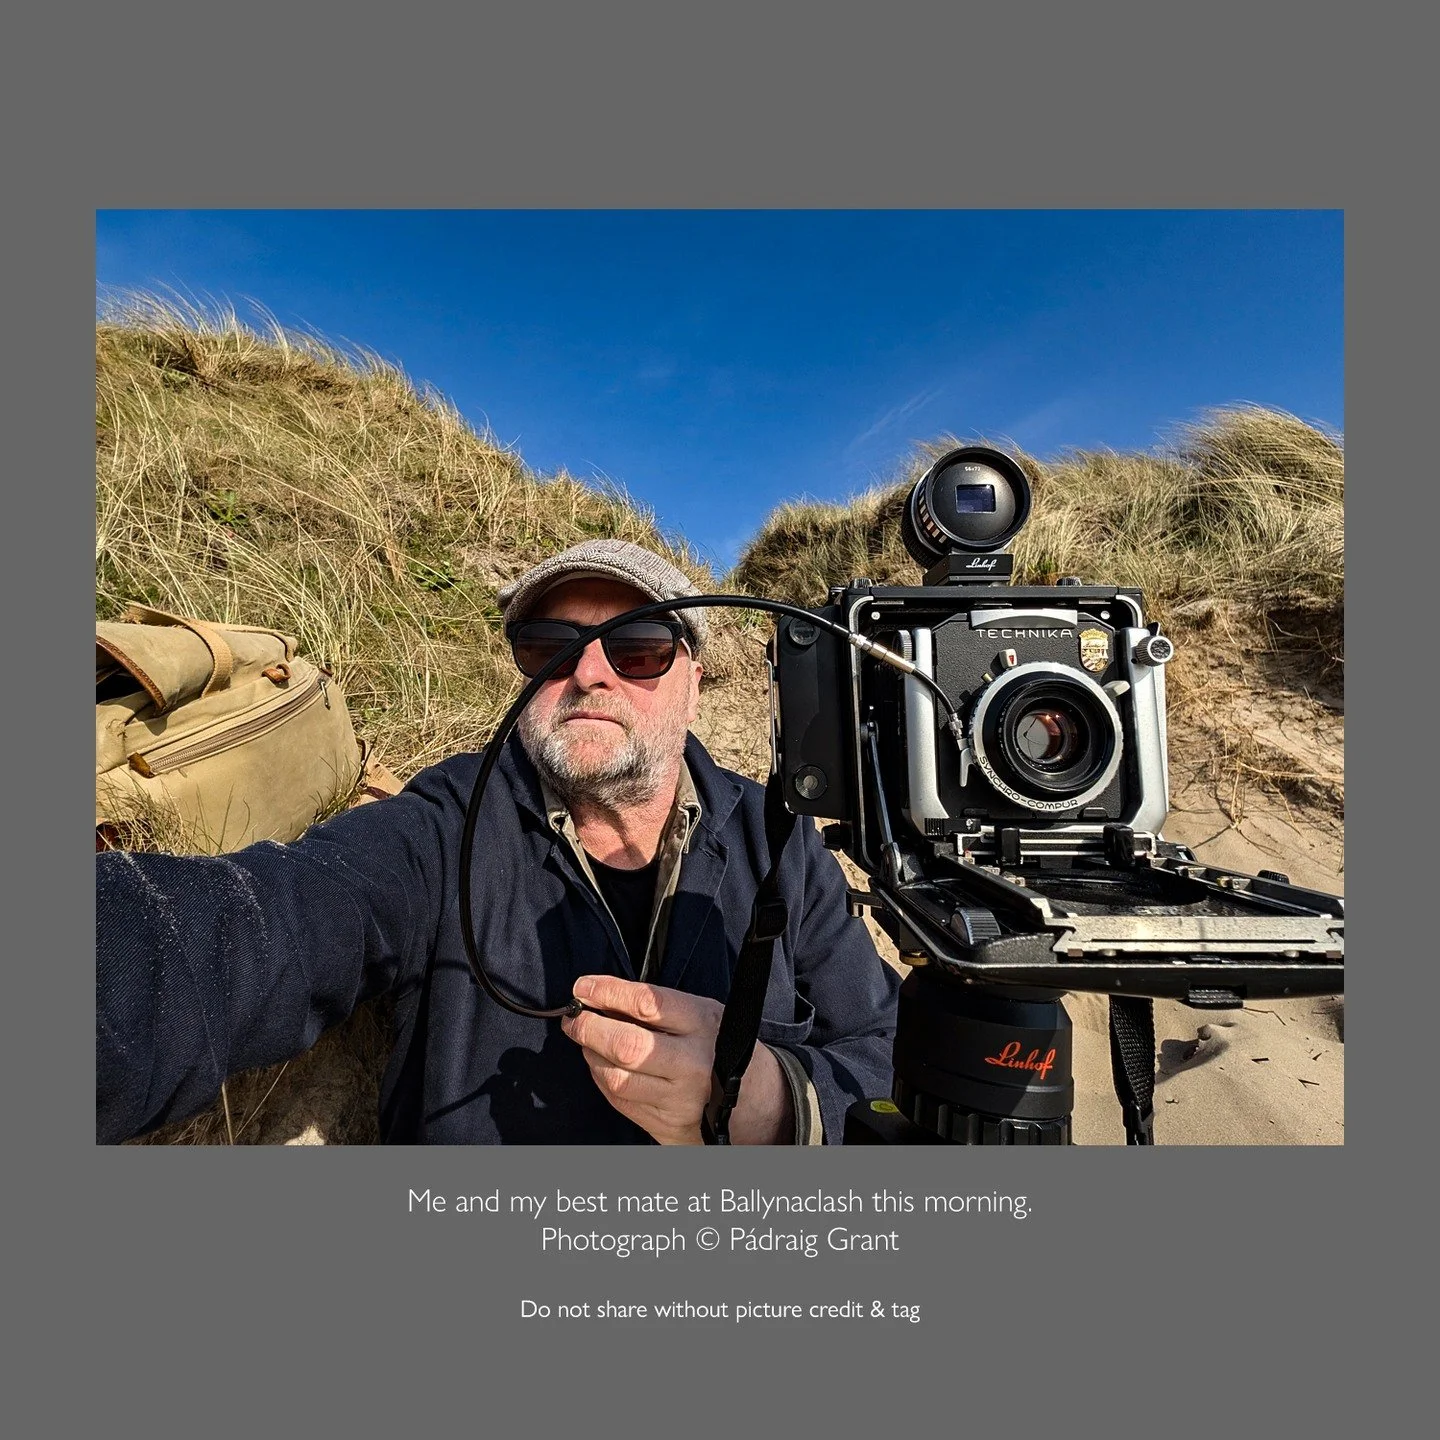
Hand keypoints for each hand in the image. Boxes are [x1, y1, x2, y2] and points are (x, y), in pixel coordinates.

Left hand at [561, 974, 793, 1144]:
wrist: (754, 1102)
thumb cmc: (719, 1046)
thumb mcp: (702, 1013)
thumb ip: (658, 1006)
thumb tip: (601, 996)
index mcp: (703, 1025)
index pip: (647, 1003)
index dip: (607, 992)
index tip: (583, 986)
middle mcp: (693, 1065)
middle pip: (626, 1046)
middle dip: (589, 1028)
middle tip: (574, 1018)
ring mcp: (679, 1100)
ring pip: (616, 1078)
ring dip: (591, 1055)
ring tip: (589, 1042)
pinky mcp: (667, 1126)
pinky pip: (619, 1101)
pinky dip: (602, 1079)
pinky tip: (603, 1066)